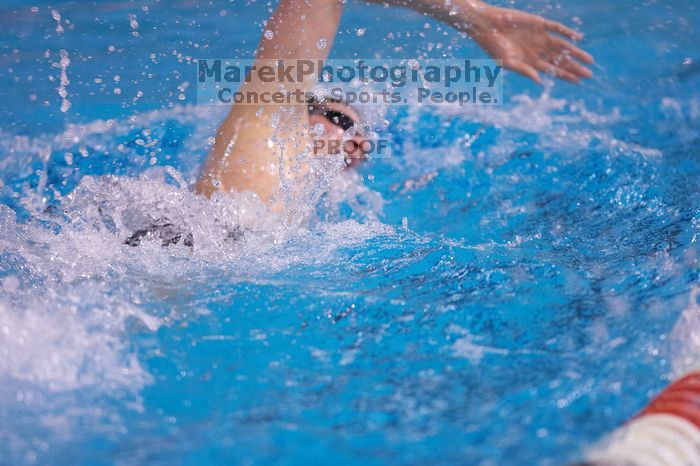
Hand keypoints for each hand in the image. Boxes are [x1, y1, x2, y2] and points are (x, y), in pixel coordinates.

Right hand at [465, 2, 593, 82]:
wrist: (488, 27)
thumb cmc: (494, 47)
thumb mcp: (508, 63)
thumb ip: (525, 71)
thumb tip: (540, 82)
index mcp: (531, 62)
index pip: (552, 70)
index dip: (565, 76)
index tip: (578, 81)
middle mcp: (538, 50)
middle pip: (560, 60)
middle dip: (574, 67)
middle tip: (589, 74)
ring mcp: (540, 37)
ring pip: (562, 46)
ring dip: (575, 52)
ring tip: (589, 60)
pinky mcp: (539, 24)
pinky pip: (557, 28)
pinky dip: (567, 33)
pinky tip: (578, 38)